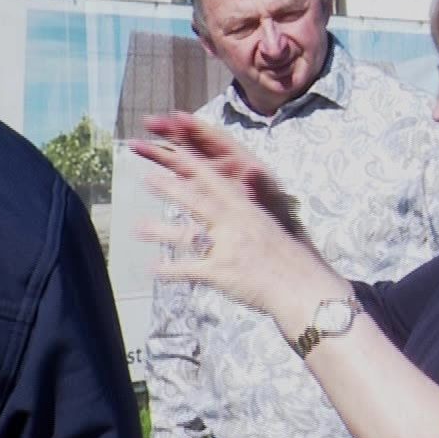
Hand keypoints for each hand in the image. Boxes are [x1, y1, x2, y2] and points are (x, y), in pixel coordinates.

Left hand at [131, 113, 343, 322]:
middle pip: (196, 201)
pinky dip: (168, 270)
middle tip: (147, 177)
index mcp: (247, 210)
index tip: (174, 151)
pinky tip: (152, 269)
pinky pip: (188, 269)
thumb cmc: (291, 259)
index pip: (216, 182)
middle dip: (170, 188)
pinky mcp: (220, 273)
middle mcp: (234, 224)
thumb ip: (250, 212)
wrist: (302, 287)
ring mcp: (225, 248)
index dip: (192, 166)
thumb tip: (243, 191)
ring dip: (159, 230)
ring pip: (185, 234)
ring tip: (136, 227)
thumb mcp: (272, 227)